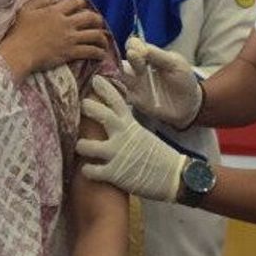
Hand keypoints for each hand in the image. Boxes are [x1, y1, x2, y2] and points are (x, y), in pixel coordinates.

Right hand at [0, 0, 108, 80]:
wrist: (18, 53)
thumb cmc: (18, 33)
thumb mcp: (26, 10)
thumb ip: (39, 0)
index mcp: (55, 11)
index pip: (75, 2)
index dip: (81, 3)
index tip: (82, 7)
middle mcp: (66, 23)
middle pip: (90, 17)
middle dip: (97, 19)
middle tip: (99, 23)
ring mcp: (70, 38)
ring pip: (94, 34)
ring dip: (102, 37)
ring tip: (104, 41)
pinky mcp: (70, 52)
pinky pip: (90, 51)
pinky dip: (98, 53)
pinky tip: (102, 55)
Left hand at [76, 76, 187, 202]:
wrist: (174, 176)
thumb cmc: (159, 156)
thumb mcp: (143, 135)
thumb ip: (127, 128)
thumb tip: (113, 123)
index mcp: (131, 125)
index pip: (117, 100)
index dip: (104, 89)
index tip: (95, 79)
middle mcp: (122, 135)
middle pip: (100, 114)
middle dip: (88, 108)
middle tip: (81, 106)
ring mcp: (117, 154)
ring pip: (86, 145)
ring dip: (81, 145)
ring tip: (81, 146)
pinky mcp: (114, 173)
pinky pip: (90, 170)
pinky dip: (87, 170)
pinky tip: (88, 170)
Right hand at [121, 37, 202, 127]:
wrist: (188, 104)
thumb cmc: (183, 79)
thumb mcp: (175, 64)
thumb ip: (158, 55)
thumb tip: (140, 48)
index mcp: (147, 54)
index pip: (133, 45)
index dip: (134, 45)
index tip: (140, 50)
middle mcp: (137, 67)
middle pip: (125, 58)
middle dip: (130, 58)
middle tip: (134, 56)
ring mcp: (134, 83)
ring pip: (119, 75)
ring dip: (119, 73)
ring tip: (123, 73)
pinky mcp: (133, 99)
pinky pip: (120, 94)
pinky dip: (118, 91)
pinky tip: (123, 90)